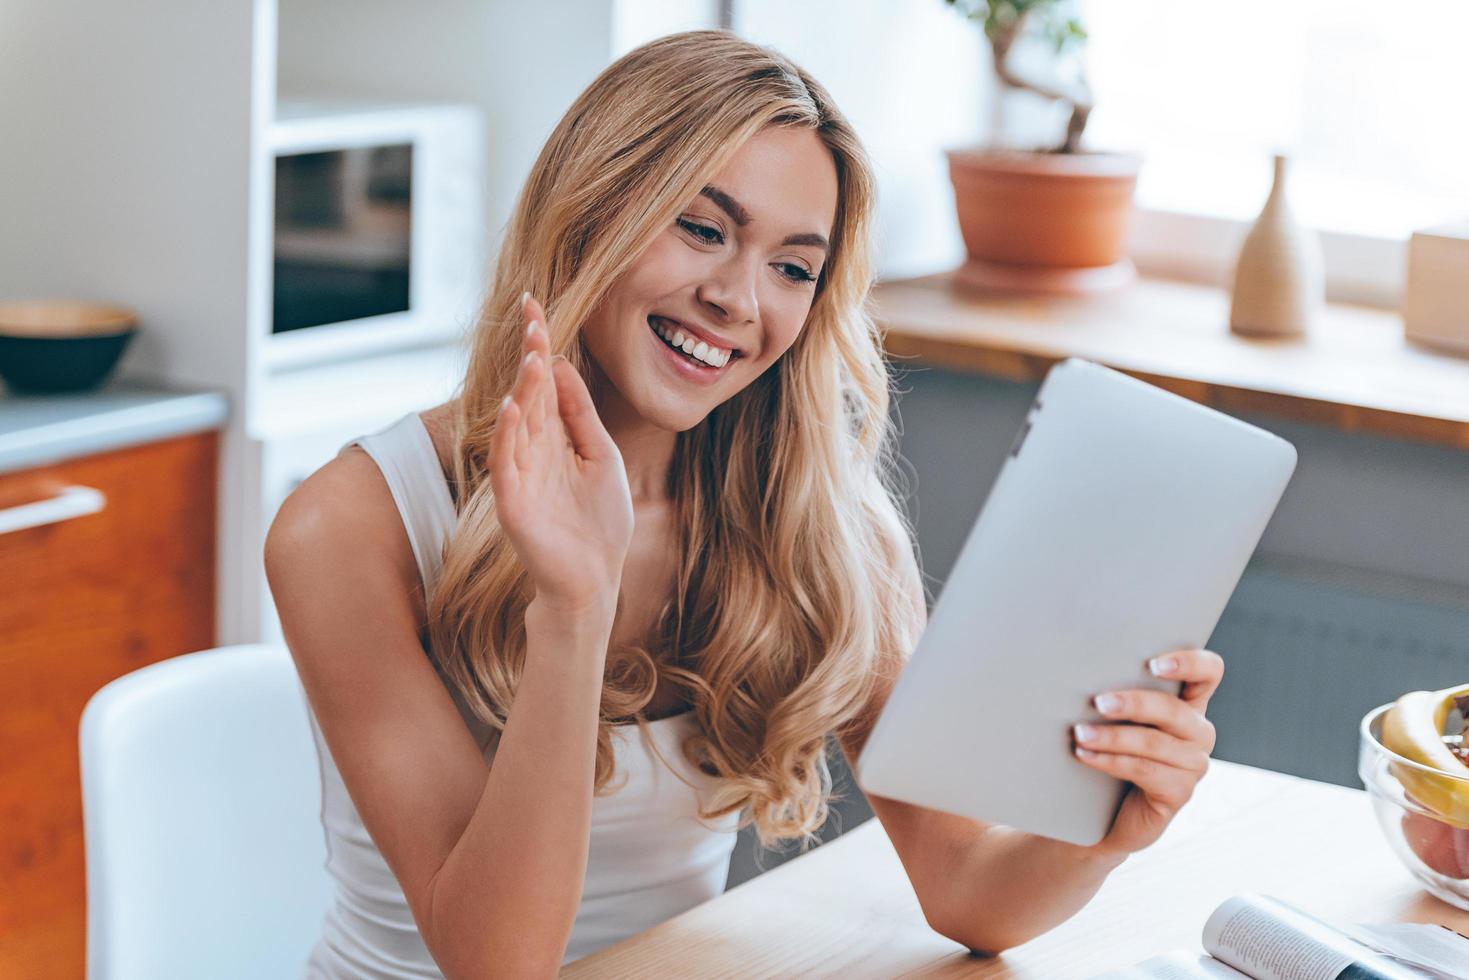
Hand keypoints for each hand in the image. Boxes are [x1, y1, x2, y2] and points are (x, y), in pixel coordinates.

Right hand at [489, 293, 633, 613]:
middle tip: (532, 315)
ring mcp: (519, 474)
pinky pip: (506, 462)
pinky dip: (508, 433)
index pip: (542, 382)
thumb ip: (581, 414)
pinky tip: (514, 406)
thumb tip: (564, 363)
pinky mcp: (513, 502)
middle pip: (528, 392)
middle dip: (530, 354)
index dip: (539, 346)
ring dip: (523, 386)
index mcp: (553, 437)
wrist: (595, 578)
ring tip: (534, 353)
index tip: (535, 306)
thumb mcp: (601, 456)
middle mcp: (531, 450)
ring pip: (517, 421)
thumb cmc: (600, 520)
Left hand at [1072, 647, 1222, 858]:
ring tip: (1080, 733)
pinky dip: (1110, 761)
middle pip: (1174, 710)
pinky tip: (1085, 755)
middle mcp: (1199, 731)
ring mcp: (1194, 763)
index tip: (1154, 664)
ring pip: (1154, 742)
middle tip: (1098, 702)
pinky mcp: (1180, 792)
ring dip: (1112, 737)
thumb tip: (1081, 671)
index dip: (1189, 662)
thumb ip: (1119, 693)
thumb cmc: (1115, 749)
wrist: (1113, 808)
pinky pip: (1144, 770)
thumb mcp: (1122, 717)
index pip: (1208, 671)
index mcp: (1189, 702)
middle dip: (1133, 703)